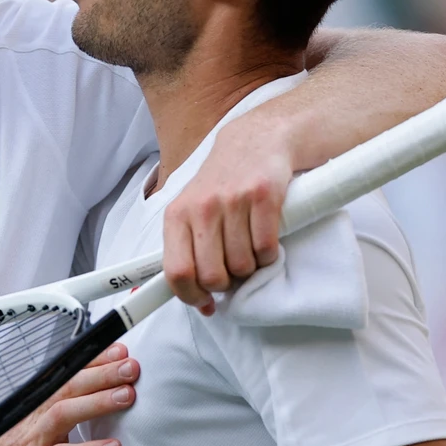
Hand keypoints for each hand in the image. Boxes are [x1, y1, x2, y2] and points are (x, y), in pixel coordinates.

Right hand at [0, 344, 138, 445]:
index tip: (118, 351)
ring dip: (97, 402)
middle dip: (101, 374)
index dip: (92, 362)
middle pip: (68, 387)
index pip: (66, 376)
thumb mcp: (32, 428)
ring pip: (64, 414)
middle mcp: (35, 418)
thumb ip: (59, 413)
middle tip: (130, 366)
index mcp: (36, 406)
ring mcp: (34, 442)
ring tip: (127, 396)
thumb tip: (90, 399)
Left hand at [163, 112, 293, 315]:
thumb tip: (189, 293)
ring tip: (249, 250)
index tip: (205, 303)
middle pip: (212, 275)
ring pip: (242, 265)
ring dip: (250, 268)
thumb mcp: (190, 208)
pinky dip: (269, 255)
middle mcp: (202, 208)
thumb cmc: (220, 184)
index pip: (176, 271)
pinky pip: (267, 248)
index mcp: (177, 215)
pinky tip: (266, 241)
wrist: (255, 142)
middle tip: (233, 272)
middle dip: (225, 283)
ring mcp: (233, 202)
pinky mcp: (264, 197)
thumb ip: (185, 246)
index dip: (191, 296)